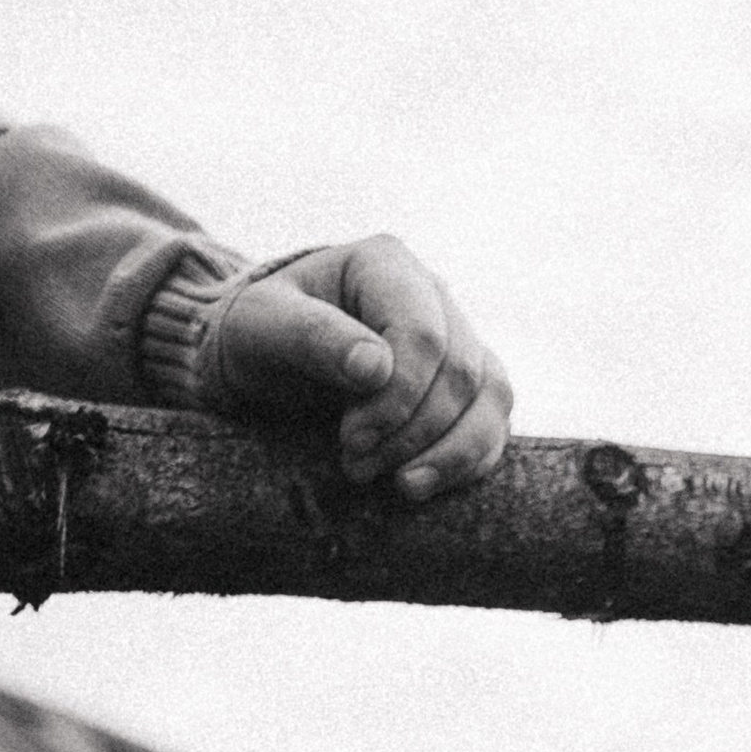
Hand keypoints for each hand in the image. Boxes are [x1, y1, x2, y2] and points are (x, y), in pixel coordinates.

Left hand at [208, 234, 511, 499]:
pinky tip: (421, 482)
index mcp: (385, 265)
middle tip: (356, 467)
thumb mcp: (262, 329)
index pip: (422, 335)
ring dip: (449, 455)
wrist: (264, 360)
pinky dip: (466, 463)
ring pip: (489, 400)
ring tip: (399, 486)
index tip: (350, 439)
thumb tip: (376, 368)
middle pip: (459, 372)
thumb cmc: (258, 335)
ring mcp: (458, 340)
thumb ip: (312, 338)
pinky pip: (492, 425)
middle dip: (412, 432)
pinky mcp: (468, 386)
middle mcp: (433, 295)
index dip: (397, 397)